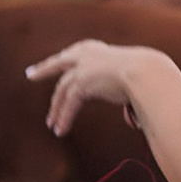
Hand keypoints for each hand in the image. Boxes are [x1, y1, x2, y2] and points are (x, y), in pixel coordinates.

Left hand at [25, 39, 145, 137]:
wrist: (146, 73)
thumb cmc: (149, 76)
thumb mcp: (134, 80)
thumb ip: (127, 95)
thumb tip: (134, 118)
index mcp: (98, 50)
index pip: (75, 53)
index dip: (64, 58)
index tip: (58, 58)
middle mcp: (86, 55)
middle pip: (58, 64)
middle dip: (44, 69)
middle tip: (31, 74)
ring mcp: (82, 69)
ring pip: (62, 91)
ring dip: (56, 109)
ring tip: (51, 124)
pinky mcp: (81, 84)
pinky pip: (68, 104)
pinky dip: (64, 118)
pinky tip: (60, 130)